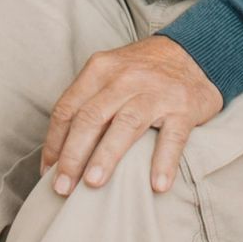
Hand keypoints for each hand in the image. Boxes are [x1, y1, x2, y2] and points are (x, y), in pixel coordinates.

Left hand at [41, 36, 223, 196]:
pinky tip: (157, 185)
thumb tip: (59, 152)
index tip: (48, 172)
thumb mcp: (110, 74)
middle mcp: (125, 78)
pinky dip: (163, 162)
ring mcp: (155, 92)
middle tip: (62, 188)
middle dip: (72, 156)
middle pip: (91, 118)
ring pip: (125, 125)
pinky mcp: (184, 107)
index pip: (68, 108)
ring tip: (93, 184)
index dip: (54, 143)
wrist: (194, 53)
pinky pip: (172, 137)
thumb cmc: (142, 72)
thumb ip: (87, 103)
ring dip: (106, 156)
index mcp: (100, 69)